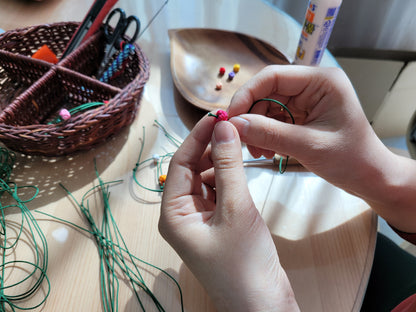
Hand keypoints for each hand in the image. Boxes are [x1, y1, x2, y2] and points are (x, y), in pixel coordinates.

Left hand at [159, 115, 298, 311]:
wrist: (264, 303)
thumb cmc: (245, 262)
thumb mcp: (236, 208)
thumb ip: (228, 164)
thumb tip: (223, 126)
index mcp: (173, 213)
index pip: (180, 163)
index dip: (197, 136)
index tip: (217, 115)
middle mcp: (180, 215)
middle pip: (191, 170)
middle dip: (209, 147)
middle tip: (232, 126)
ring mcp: (198, 220)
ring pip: (205, 179)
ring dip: (220, 161)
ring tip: (239, 145)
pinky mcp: (216, 224)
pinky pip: (217, 192)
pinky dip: (227, 178)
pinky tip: (240, 169)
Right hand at [228, 65, 415, 232]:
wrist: (370, 177)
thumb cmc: (351, 159)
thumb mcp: (308, 146)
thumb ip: (269, 133)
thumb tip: (234, 125)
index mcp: (321, 81)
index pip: (272, 76)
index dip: (246, 95)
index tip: (230, 118)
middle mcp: (312, 85)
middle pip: (266, 92)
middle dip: (251, 117)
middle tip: (241, 141)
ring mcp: (307, 100)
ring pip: (267, 107)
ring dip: (257, 129)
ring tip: (258, 152)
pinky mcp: (303, 114)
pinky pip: (274, 119)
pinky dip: (266, 134)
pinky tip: (267, 151)